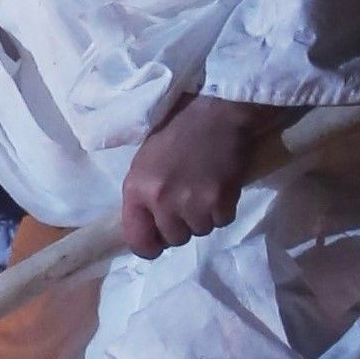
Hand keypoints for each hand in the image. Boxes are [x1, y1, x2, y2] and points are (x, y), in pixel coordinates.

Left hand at [120, 94, 278, 258]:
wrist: (215, 112)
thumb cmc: (175, 133)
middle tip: (188, 202)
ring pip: (200, 231)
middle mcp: (162, 200)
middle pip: (174, 239)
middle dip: (181, 226)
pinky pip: (222, 222)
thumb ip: (143, 197)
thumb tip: (148, 228)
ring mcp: (193, 202)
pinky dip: (223, 210)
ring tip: (204, 190)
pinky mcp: (222, 200)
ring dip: (204, 217)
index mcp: (136, 189)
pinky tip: (220, 187)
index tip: (158, 241)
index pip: (137, 240)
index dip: (149, 246)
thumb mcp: (144, 164)